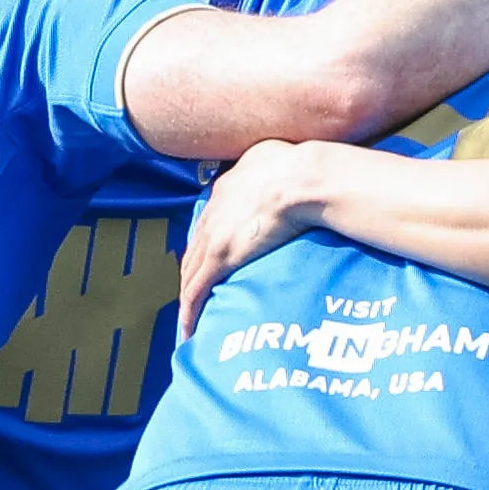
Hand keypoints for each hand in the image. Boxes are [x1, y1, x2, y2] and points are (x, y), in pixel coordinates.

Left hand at [178, 139, 333, 329]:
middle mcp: (213, 211)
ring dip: (187, 293)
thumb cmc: (301, 168)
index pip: (209, 221)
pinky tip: (189, 329)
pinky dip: (189, 312)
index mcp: (226, 187)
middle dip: (190, 270)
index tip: (208, 257)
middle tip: (194, 291)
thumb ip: (271, 170)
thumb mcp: (279, 160)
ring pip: (189, 271)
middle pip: (193, 247)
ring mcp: (214, 235)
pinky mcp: (220, 257)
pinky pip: (196, 291)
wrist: (301, 178)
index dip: (205, 241)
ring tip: (190, 315)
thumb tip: (284, 178)